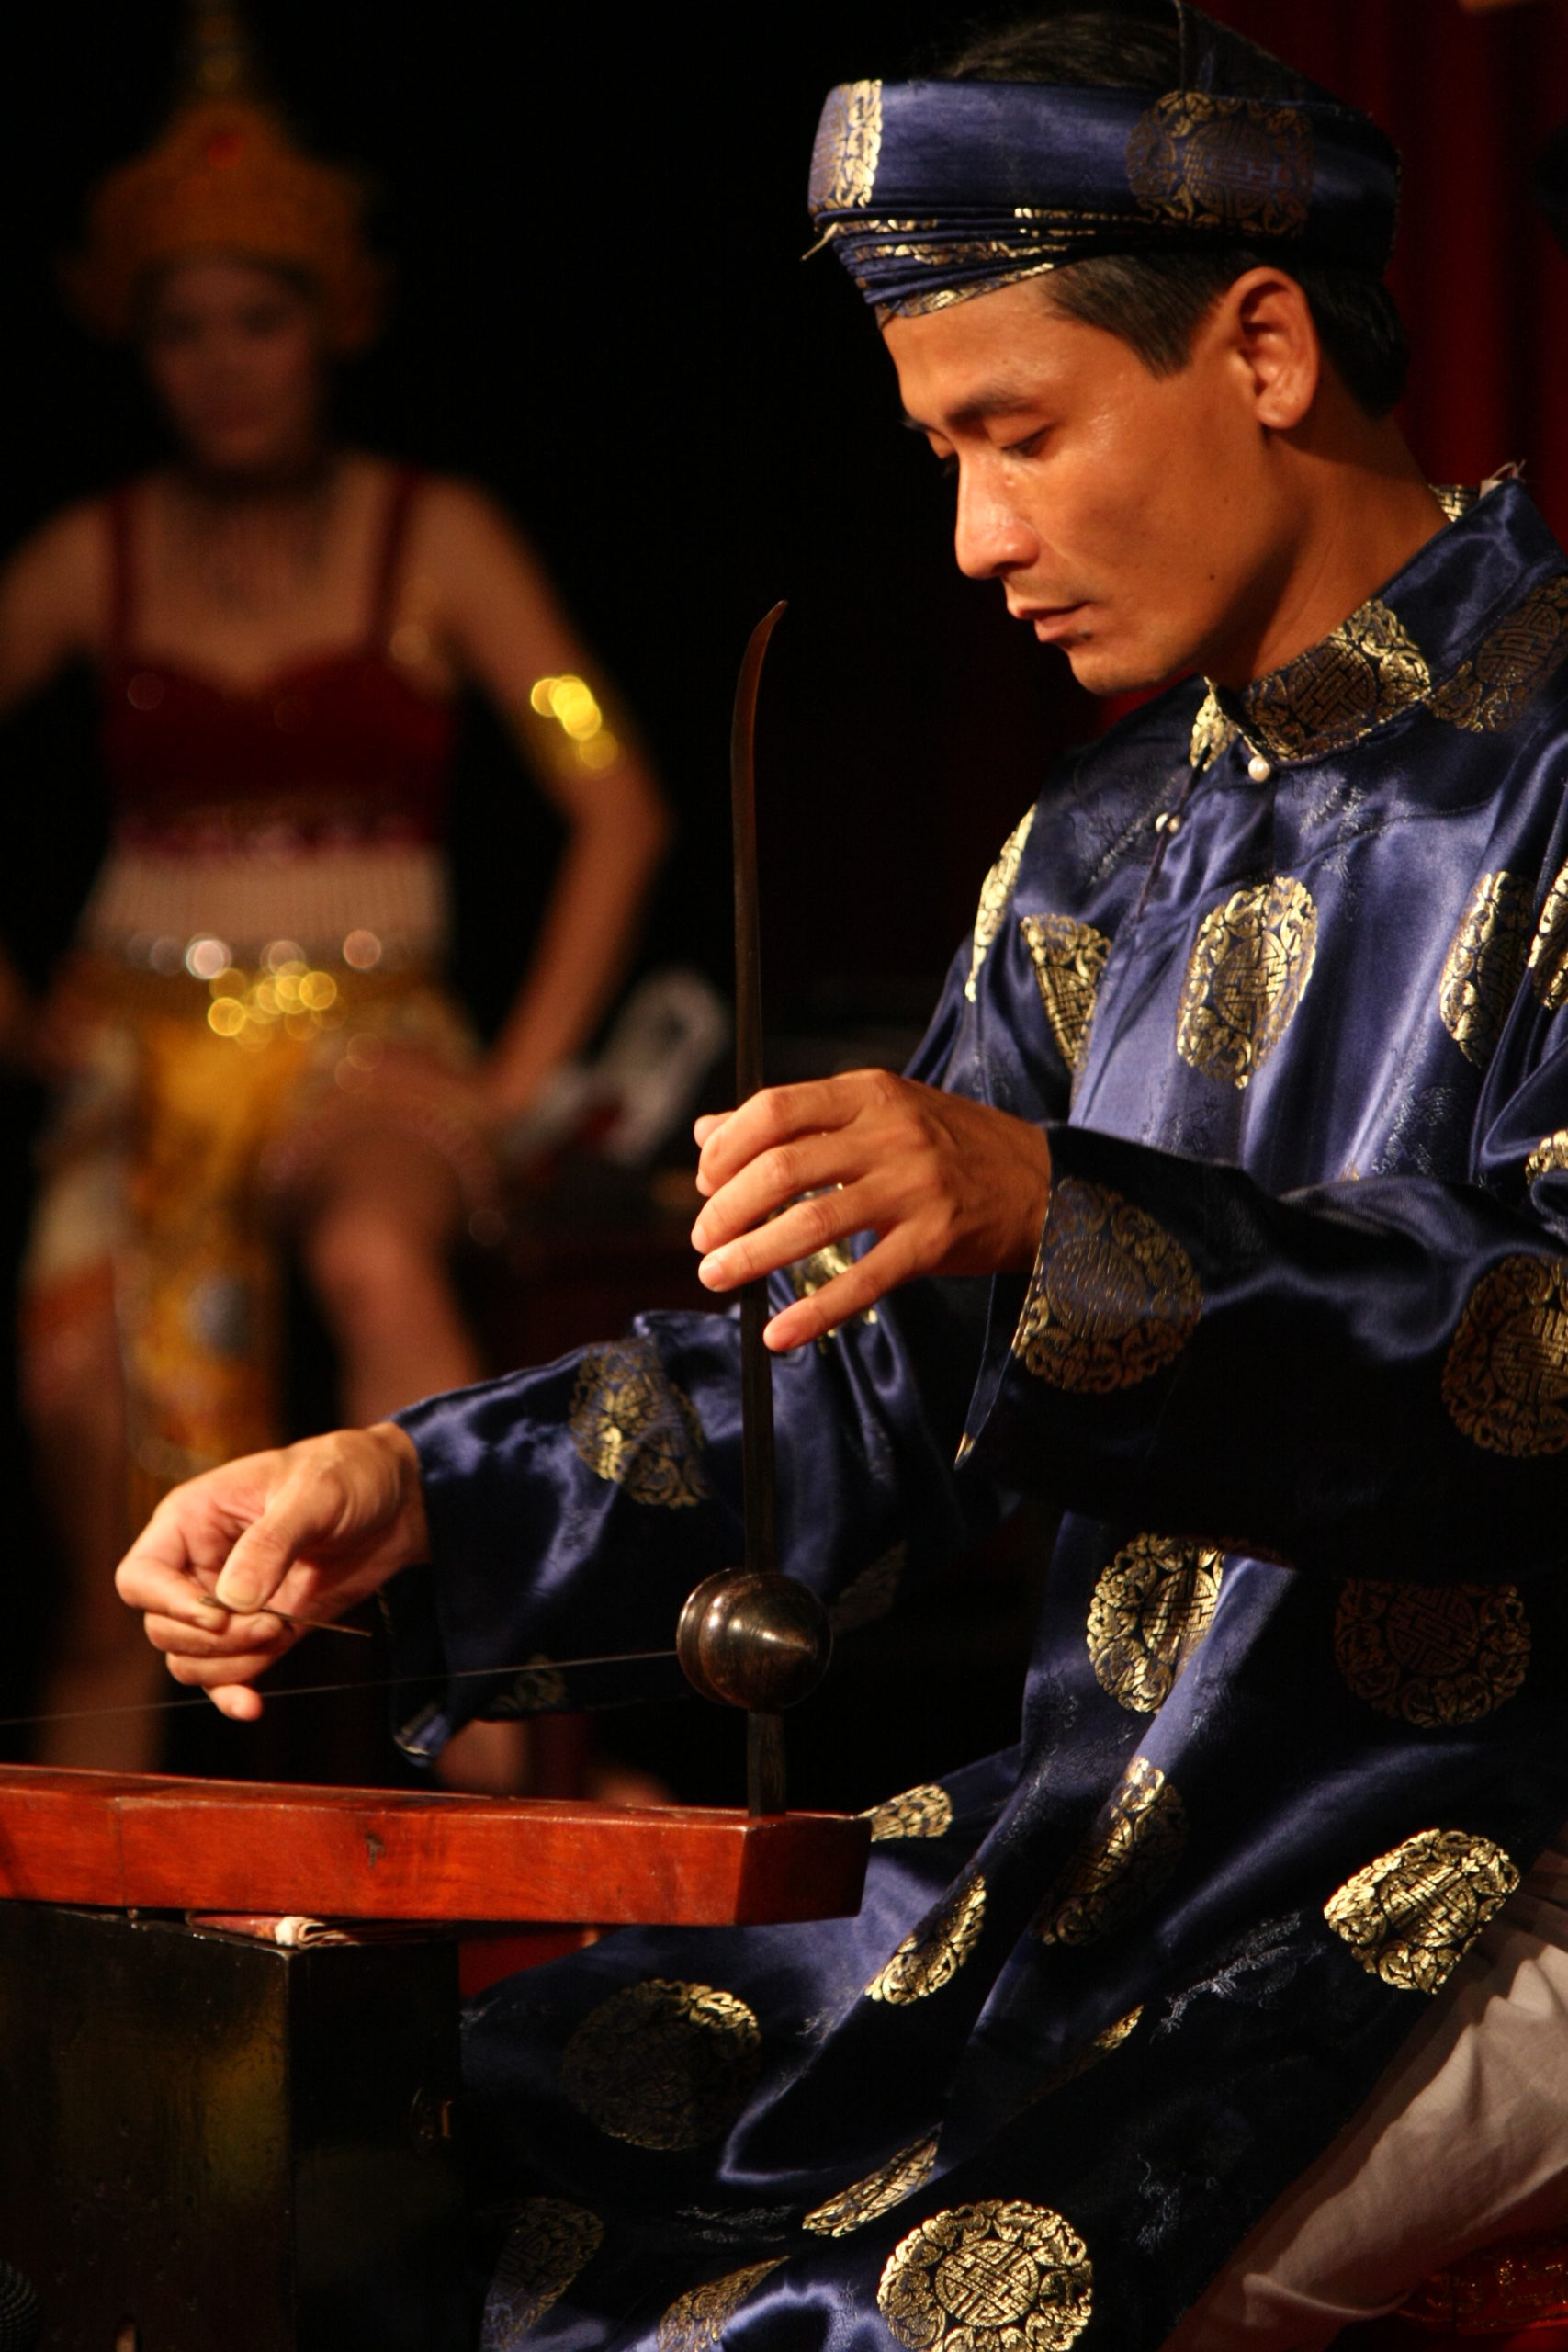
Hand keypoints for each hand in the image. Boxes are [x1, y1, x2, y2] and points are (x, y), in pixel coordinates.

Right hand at [114, 1425, 429, 1720]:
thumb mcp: (313, 1494)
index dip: (166, 1604)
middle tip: (271, 1620)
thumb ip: (272, 1542)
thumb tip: (232, 1601)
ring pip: (190, 1660)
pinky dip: (233, 1694)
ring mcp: (227, 1605)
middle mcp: (197, 1566)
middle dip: (213, 1638)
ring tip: (282, 1630)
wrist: (397, 1503)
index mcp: (191, 1520)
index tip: (217, 1614)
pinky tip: (252, 1706)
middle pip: (163, 1629)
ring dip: (231, 1663)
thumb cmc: (348, 1475)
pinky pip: (226, 1676)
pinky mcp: (261, 1631)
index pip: (139, 1578)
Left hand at [690, 1070, 1051, 1350]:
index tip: (704, 1182)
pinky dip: (813, 1313)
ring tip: (719, 1275)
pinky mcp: (934, 1241)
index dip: (726, 1149)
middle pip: (782, 1168)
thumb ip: (796, 1120)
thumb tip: (708, 1131)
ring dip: (752, 1256)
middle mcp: (890, 1134)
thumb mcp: (879, 1111)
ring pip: (812, 1224)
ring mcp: (914, 1188)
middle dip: (727, 1209)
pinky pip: (862, 1282)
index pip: (774, 1110)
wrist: (1047, 1183)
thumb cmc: (952, 1147)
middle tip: (704, 1240)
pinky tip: (778, 1334)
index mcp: (870, 1093)